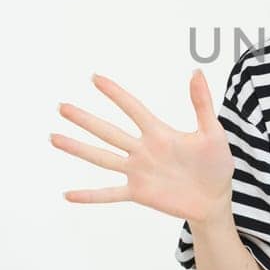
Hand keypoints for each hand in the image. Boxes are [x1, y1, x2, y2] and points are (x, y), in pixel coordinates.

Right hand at [51, 70, 233, 222]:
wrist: (215, 198)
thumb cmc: (216, 164)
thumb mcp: (212, 133)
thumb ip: (202, 104)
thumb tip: (197, 71)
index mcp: (159, 133)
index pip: (133, 108)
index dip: (115, 93)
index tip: (95, 78)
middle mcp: (142, 150)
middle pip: (108, 131)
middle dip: (85, 119)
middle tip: (62, 106)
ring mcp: (138, 172)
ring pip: (102, 158)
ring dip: (78, 149)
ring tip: (54, 137)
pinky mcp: (139, 193)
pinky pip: (110, 193)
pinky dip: (90, 195)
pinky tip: (68, 194)